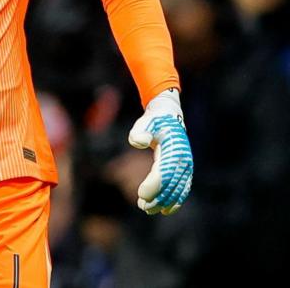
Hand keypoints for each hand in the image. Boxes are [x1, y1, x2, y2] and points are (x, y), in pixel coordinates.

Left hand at [127, 89, 192, 214]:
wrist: (170, 117)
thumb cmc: (154, 121)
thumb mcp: (145, 122)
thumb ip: (140, 131)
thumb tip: (141, 142)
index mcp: (174, 150)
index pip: (164, 172)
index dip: (153, 185)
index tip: (141, 195)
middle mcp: (183, 160)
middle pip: (171, 185)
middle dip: (158, 198)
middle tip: (143, 207)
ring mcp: (187, 166)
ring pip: (178, 190)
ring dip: (165, 202)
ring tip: (148, 210)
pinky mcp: (186, 170)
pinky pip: (183, 189)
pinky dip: (176, 200)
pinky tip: (166, 210)